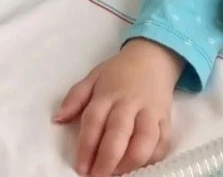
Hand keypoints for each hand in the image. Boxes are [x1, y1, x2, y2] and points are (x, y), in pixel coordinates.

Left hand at [54, 39, 184, 175]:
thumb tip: (57, 119)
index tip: (81, 167)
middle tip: (97, 176)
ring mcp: (150, 110)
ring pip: (145, 139)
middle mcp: (129, 103)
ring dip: (131, 161)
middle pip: (119, 133)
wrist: (153, 57)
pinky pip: (163, 141)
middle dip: (107, 160)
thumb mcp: (94, 77)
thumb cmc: (119, 71)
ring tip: (119, 172)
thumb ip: (75, 98)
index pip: (94, 121)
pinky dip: (153, 157)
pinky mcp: (165, 117)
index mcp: (108, 93)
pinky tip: (140, 165)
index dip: (86, 146)